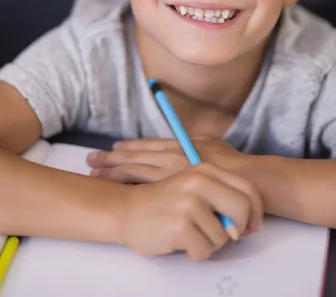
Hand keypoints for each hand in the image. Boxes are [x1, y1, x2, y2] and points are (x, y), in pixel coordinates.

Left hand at [87, 138, 249, 183]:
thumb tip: (190, 143)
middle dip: (111, 158)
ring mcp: (166, 176)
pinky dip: (125, 189)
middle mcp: (168, 158)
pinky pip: (141, 190)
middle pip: (133, 157)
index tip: (113, 147)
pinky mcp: (169, 193)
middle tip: (90, 159)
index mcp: (178, 146)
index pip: (146, 146)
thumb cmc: (232, 164)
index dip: (128, 147)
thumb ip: (197, 144)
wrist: (245, 182)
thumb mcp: (213, 144)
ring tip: (93, 174)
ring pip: (132, 172)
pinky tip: (112, 191)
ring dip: (111, 173)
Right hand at [121, 163, 262, 260]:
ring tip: (192, 234)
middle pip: (242, 209)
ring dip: (210, 243)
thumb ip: (221, 195)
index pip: (247, 188)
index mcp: (205, 170)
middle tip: (227, 235)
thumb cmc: (165, 203)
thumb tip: (249, 221)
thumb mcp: (194, 187)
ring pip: (223, 236)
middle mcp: (199, 182)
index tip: (252, 225)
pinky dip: (196, 253)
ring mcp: (189, 203)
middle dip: (238, 228)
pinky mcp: (180, 225)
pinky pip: (205, 250)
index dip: (256, 210)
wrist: (127, 210)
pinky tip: (182, 243)